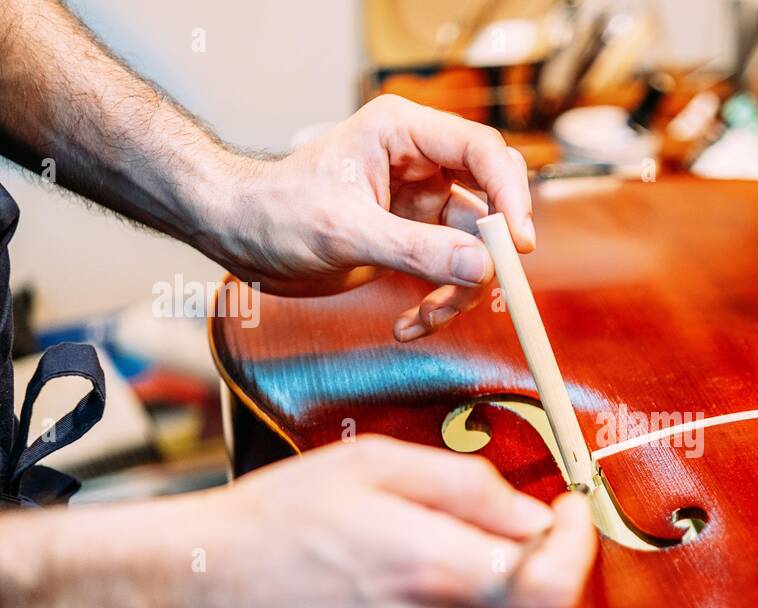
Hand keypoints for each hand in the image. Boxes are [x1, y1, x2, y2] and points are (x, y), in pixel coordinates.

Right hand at [149, 437, 594, 607]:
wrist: (189, 590)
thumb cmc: (272, 516)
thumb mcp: (372, 464)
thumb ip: (468, 486)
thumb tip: (535, 513)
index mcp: (431, 565)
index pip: (556, 583)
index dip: (579, 544)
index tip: (568, 511)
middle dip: (536, 559)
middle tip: (506, 520)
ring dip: (497, 591)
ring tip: (442, 549)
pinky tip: (410, 586)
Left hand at [210, 95, 534, 342]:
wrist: (239, 238)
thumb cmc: (274, 213)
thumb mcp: (345, 232)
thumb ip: (418, 250)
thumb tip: (483, 267)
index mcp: (403, 133)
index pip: (483, 152)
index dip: (510, 196)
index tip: (518, 246)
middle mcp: (421, 162)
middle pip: (492, 200)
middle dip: (491, 251)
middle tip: (488, 286)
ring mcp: (422, 202)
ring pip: (476, 246)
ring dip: (459, 290)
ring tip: (425, 318)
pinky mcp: (416, 238)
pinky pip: (453, 271)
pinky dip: (440, 302)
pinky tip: (408, 323)